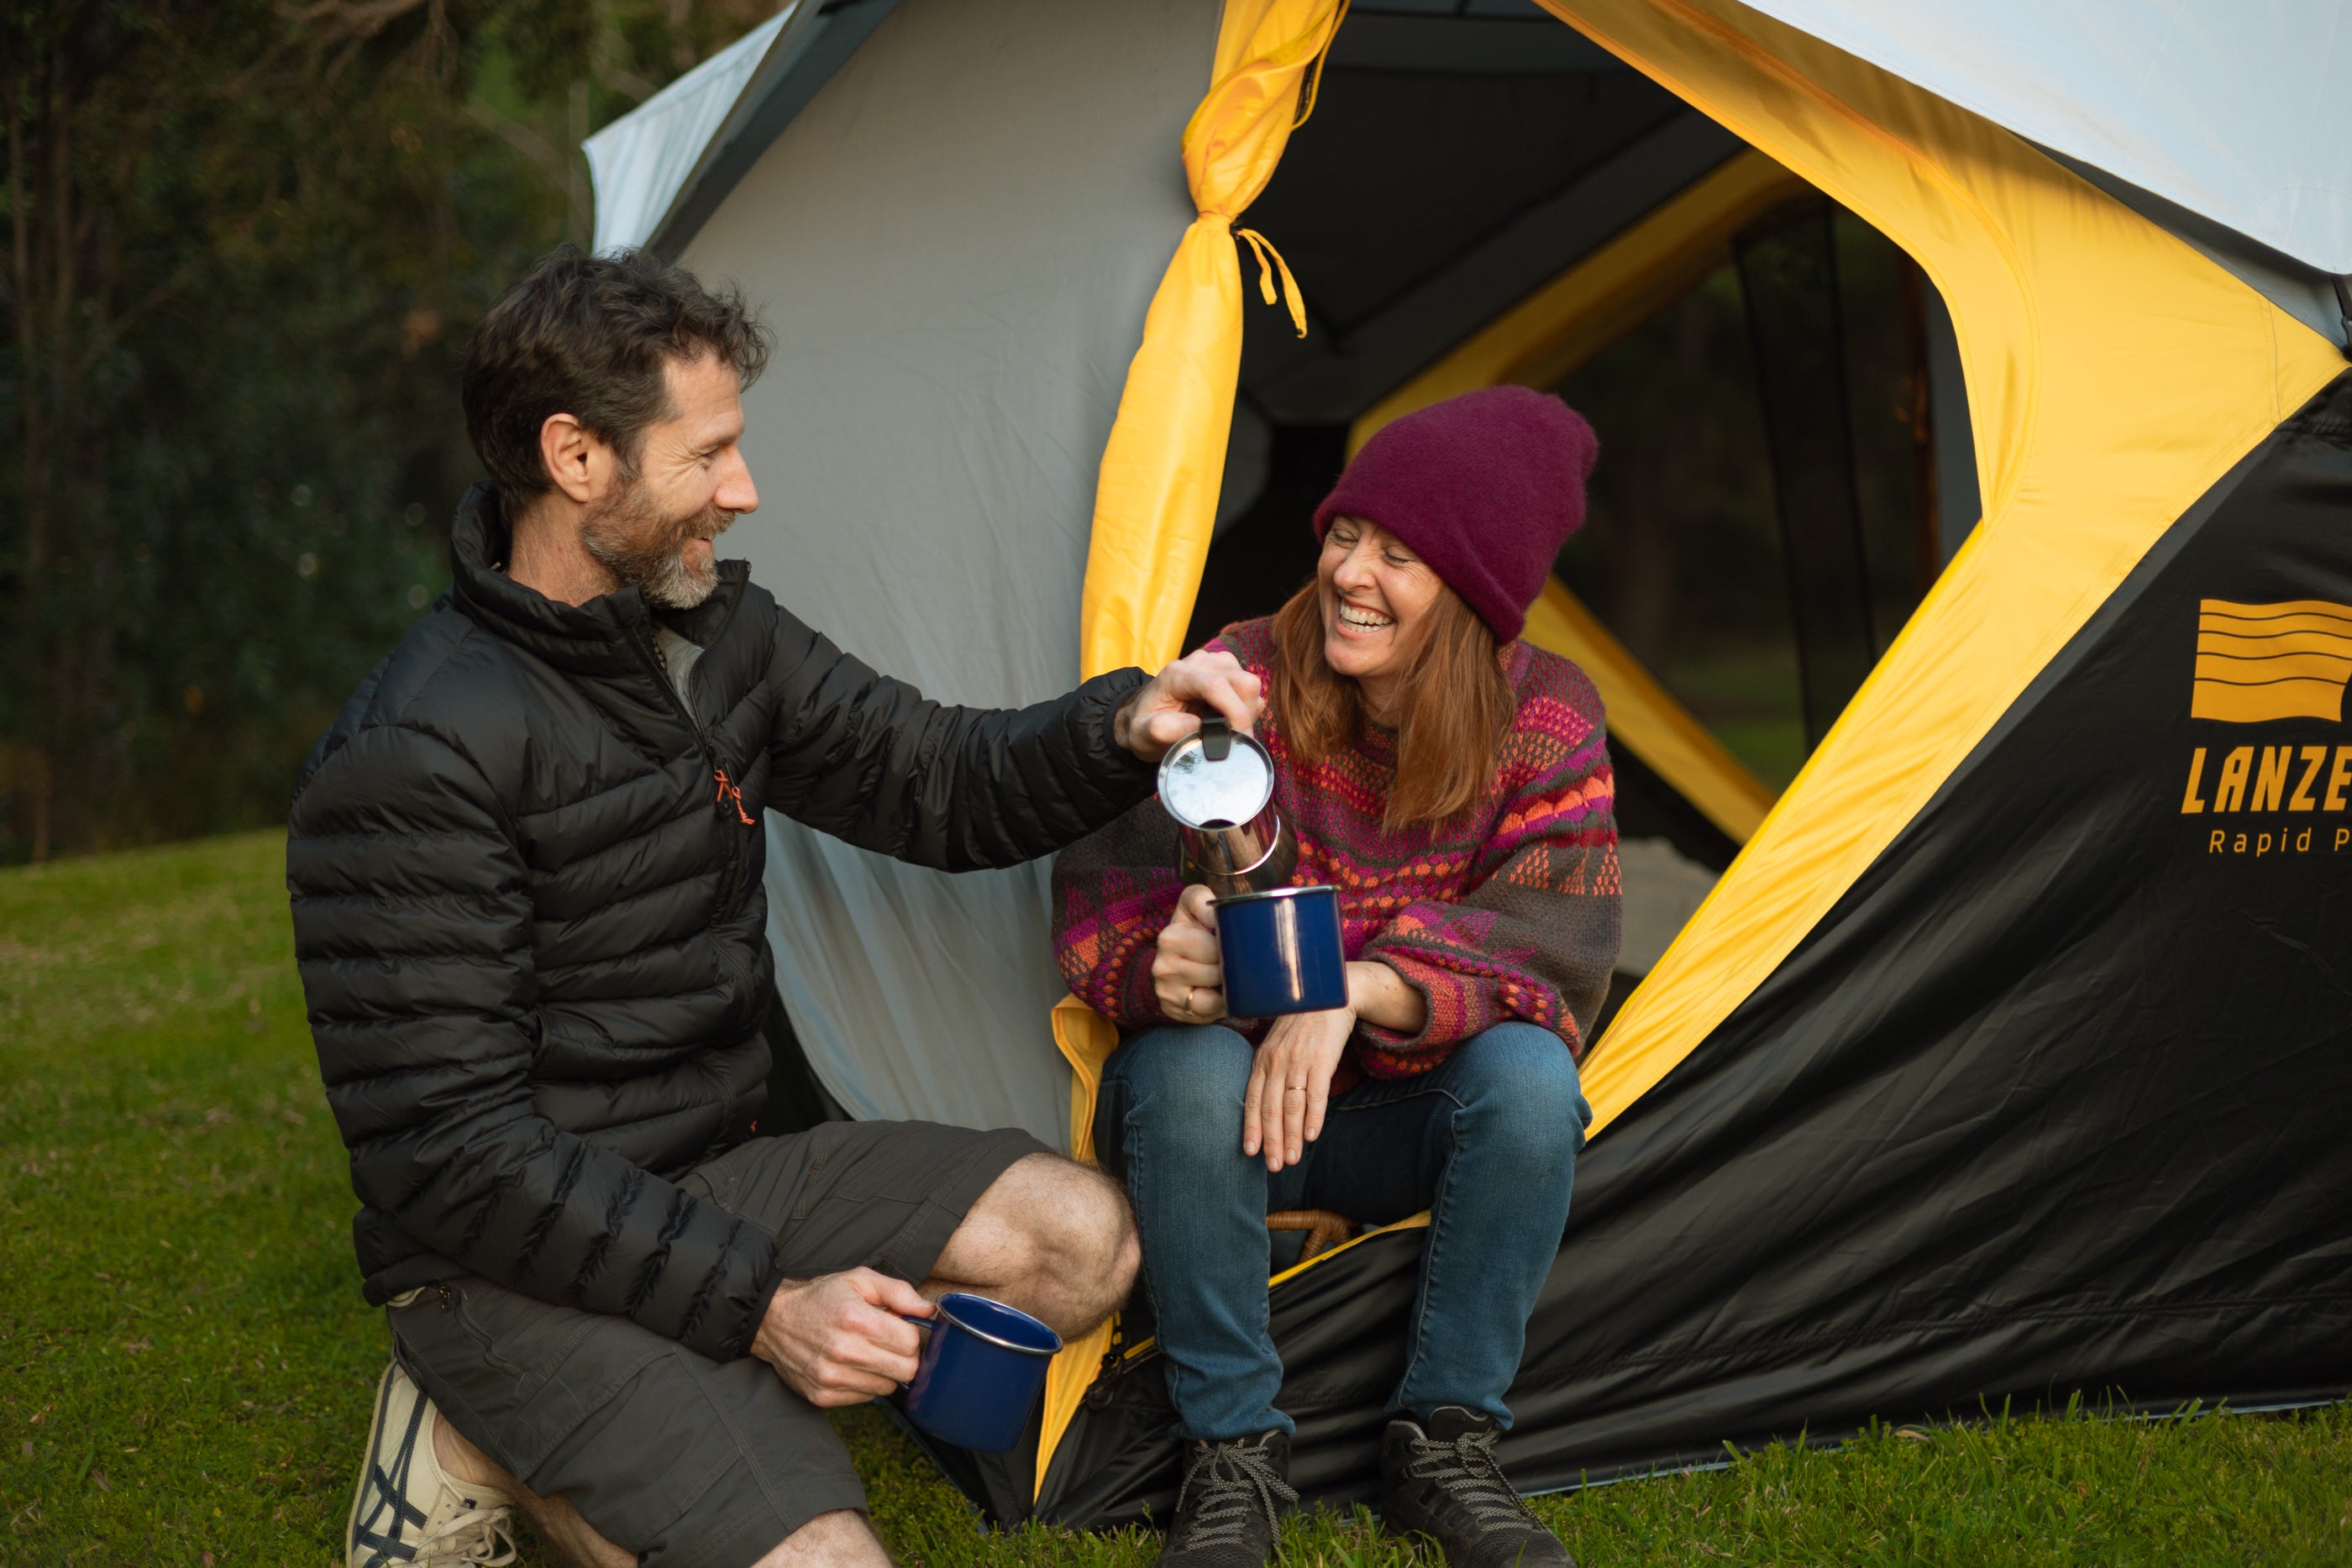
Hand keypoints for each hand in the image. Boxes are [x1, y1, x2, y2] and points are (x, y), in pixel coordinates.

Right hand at [750, 1267, 933, 1406]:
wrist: (774, 1320)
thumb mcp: (860, 1279)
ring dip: (884, 1372)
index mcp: (856, 1319)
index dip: (910, 1334)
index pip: (910, 1342)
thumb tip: (929, 1310)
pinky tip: (851, 1366)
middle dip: (904, 1356)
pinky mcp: (822, 1396)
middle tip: (888, 1344)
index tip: (898, 1328)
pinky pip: (865, 1398)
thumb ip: (898, 1292)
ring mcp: (831, 1377)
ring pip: (887, 1387)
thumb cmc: (821, 1297)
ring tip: (867, 1353)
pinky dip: (864, 1384)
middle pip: (905, 1370)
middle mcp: (844, 1351)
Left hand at [1114, 648, 1263, 761]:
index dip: (1235, 713)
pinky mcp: (1227, 669)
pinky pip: (1250, 689)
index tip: (1238, 737)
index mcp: (1177, 675)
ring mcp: (1215, 663)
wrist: (1146, 716)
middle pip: (1243, 682)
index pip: (1217, 686)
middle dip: (1245, 715)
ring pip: (1251, 685)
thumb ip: (1165, 730)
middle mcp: (1199, 662)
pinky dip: (1246, 708)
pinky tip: (1226, 718)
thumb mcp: (1144, 734)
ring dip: (1246, 712)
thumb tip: (1197, 727)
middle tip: (1232, 738)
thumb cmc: (1145, 725)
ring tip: (1225, 728)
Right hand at [1153, 884, 1226, 1022]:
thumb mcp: (1192, 906)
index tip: (1234, 941)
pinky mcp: (1173, 1009)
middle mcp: (1163, 965)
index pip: (1214, 946)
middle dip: (1231, 967)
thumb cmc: (1190, 930)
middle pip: (1216, 972)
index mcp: (1170, 937)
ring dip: (1227, 987)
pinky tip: (1220, 993)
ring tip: (1228, 977)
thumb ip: (1202, 899)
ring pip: (1213, 995)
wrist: (1169, 960)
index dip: (1230, 945)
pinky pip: (1208, 1011)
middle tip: (1234, 960)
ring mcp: (1166, 990)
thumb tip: (1215, 916)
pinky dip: (1219, 1004)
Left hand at [1243, 1005, 1354, 1173]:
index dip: (1251, 1128)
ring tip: (1292, 1159)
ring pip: (1292, 1106)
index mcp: (1262, 1060)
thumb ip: (1268, 1071)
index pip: (1252, 1100)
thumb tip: (1263, 1105)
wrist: (1327, 996)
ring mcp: (1299, 1061)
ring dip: (1292, 1136)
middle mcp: (1276, 1062)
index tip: (1250, 1152)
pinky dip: (1314, 1116)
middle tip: (1274, 1166)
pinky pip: (1317, 1094)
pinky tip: (1312, 1135)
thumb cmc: (1301, 1024)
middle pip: (1270, 1109)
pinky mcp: (1322, 1059)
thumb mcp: (1275, 1045)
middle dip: (1272, 1141)